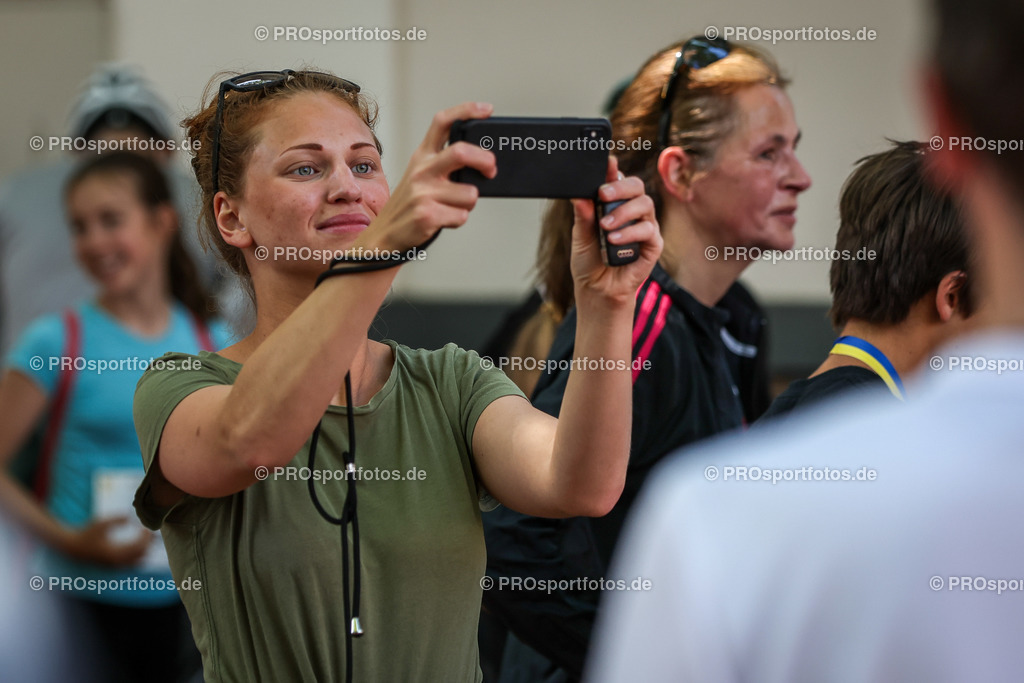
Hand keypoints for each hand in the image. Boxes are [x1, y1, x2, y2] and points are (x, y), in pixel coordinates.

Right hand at [60, 517, 152, 566]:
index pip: (139, 547)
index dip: (145, 537)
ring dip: (144, 550)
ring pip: (138, 562)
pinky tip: (136, 544)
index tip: (146, 528)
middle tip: (149, 532)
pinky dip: (137, 556)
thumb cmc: (87, 533)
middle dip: (147, 544)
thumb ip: (116, 519)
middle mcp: (117, 562)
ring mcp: (115, 565)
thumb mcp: (101, 523)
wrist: (73, 547)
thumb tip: (130, 517)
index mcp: (115, 553)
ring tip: (145, 538)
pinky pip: (131, 564)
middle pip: (141, 555)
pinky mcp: (113, 565)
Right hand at [355, 102, 497, 252]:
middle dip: (485, 160)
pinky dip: (459, 220)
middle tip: (491, 170)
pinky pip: (462, 216)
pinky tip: (443, 219)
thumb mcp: (421, 174)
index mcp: (422, 155)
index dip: (467, 111)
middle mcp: (422, 170)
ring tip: (451, 206)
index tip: (487, 110)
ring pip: (470, 193)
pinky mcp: (426, 215)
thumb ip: (446, 163)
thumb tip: (483, 162)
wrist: (384, 234)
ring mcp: (423, 192)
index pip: (443, 122)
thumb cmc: (409, 204)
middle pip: (461, 152)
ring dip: (469, 204)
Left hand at [569, 158, 661, 306]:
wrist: (597, 290)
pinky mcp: (653, 244)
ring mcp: (644, 226)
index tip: (607, 161)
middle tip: (603, 194)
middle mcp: (631, 211)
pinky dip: (630, 233)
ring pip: (645, 204)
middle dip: (621, 186)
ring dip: (624, 212)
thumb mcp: (580, 236)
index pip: (616, 181)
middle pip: (636, 186)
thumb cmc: (590, 261)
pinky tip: (614, 240)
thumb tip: (579, 194)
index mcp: (613, 205)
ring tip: (604, 226)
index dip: (613, 170)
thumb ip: (583, 215)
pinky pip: (648, 230)